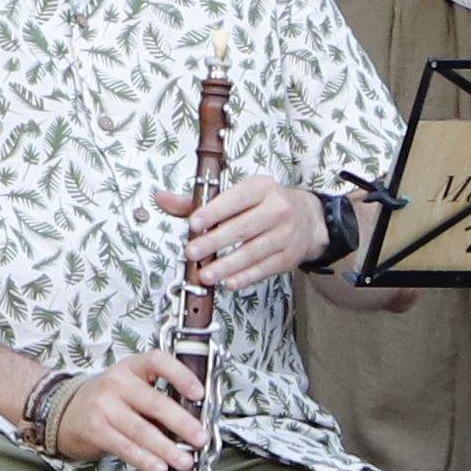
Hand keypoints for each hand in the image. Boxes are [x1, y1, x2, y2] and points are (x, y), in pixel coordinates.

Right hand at [47, 353, 210, 470]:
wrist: (67, 412)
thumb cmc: (108, 401)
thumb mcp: (131, 388)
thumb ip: (159, 400)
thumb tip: (194, 422)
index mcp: (131, 368)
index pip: (158, 362)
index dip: (181, 375)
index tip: (199, 393)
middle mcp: (116, 383)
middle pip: (153, 402)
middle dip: (182, 423)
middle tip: (200, 438)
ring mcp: (103, 407)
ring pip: (141, 430)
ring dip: (167, 448)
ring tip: (184, 460)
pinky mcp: (96, 430)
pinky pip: (125, 447)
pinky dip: (144, 460)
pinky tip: (159, 467)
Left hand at [181, 172, 335, 291]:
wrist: (308, 219)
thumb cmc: (263, 205)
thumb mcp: (236, 195)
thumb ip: (197, 200)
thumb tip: (162, 199)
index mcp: (261, 188)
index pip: (236, 199)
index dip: (214, 211)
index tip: (194, 223)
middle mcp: (277, 209)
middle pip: (243, 228)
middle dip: (214, 242)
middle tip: (192, 252)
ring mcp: (285, 234)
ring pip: (253, 252)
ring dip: (227, 265)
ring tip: (206, 274)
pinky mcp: (288, 257)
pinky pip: (264, 268)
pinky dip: (245, 277)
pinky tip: (229, 282)